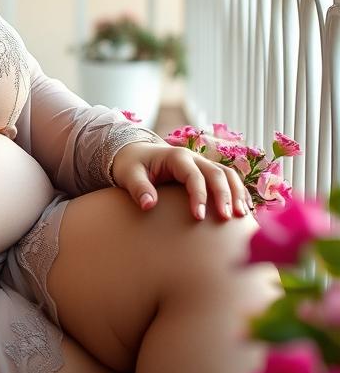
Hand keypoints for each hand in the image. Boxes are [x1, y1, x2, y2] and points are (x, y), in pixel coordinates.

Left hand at [110, 142, 250, 221]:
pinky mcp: (205, 172)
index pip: (193, 175)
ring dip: (237, 193)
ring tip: (243, 216)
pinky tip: (244, 210)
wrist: (134, 153)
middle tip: (228, 218)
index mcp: (176, 157)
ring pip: (228, 174)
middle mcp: (193, 158)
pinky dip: (238, 192)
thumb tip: (149, 206)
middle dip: (225, 195)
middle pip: (217, 173)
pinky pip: (227, 179)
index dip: (198, 195)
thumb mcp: (128, 174)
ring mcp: (202, 163)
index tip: (199, 217)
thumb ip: (138, 188)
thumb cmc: (131, 165)